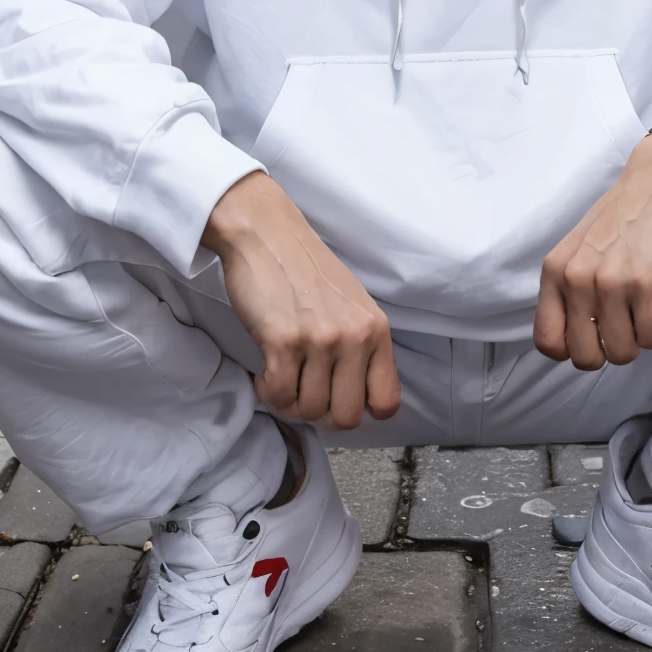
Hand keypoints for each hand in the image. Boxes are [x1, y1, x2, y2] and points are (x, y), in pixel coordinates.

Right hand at [202, 171, 399, 428]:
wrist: (266, 234)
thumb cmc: (305, 271)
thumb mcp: (352, 306)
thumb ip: (361, 347)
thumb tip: (357, 400)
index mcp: (377, 329)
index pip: (387, 402)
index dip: (360, 409)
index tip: (337, 396)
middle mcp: (355, 337)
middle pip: (346, 418)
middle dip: (320, 413)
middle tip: (303, 389)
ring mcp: (321, 339)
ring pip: (309, 410)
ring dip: (289, 400)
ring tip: (282, 373)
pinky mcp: (284, 340)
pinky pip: (279, 396)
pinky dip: (268, 392)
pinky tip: (265, 370)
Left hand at [534, 134, 651, 369]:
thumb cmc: (624, 216)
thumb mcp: (582, 251)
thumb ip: (577, 292)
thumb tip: (595, 344)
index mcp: (555, 272)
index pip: (547, 341)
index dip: (574, 350)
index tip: (596, 336)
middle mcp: (576, 279)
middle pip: (586, 357)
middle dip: (612, 350)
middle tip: (628, 327)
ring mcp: (611, 282)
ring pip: (622, 352)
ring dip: (641, 342)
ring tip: (649, 317)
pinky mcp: (647, 284)